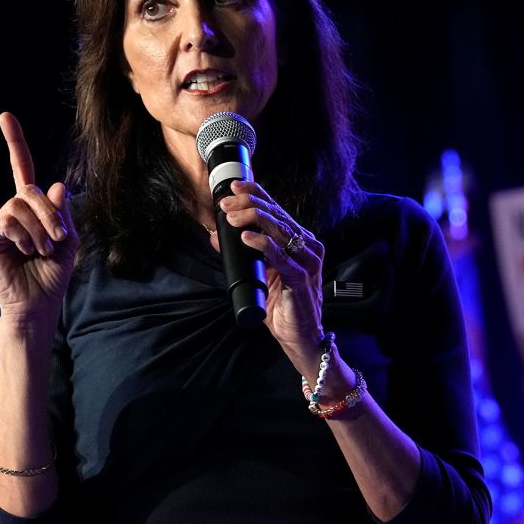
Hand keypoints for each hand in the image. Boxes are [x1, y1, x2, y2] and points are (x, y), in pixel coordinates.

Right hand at [0, 112, 78, 331]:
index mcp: (32, 207)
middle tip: (58, 240)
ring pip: (18, 204)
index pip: (22, 169)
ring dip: (38, 229)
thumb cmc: (53, 274)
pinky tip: (24, 253)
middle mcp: (12, 210)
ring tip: (40, 250)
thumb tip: (56, 186)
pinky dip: (23, 237)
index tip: (5, 116)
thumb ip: (63, 213)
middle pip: (30, 189)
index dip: (14, 142)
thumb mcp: (69, 241)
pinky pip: (6, 222)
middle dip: (50, 214)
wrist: (38, 304)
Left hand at [214, 180, 324, 355]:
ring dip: (253, 219)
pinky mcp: (301, 278)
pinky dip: (262, 244)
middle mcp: (307, 246)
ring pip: (280, 230)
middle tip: (226, 204)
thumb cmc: (282, 305)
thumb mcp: (258, 275)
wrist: (300, 337)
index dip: (256, 194)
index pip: (277, 210)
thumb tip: (216, 237)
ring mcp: (307, 261)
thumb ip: (241, 254)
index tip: (234, 187)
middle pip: (277, 215)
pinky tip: (247, 237)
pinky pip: (281, 257)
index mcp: (300, 241)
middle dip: (249, 205)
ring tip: (232, 216)